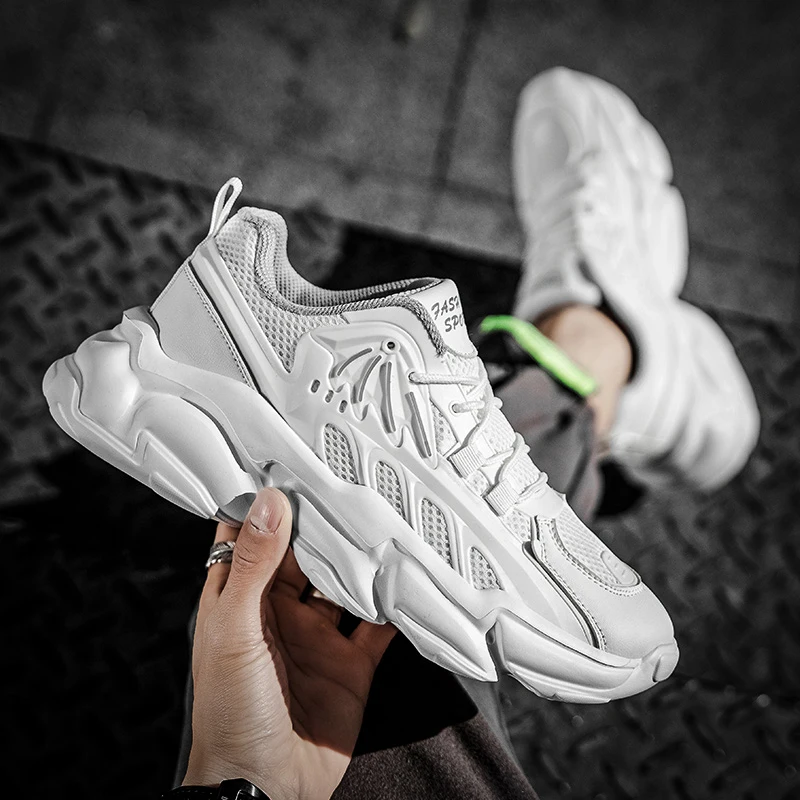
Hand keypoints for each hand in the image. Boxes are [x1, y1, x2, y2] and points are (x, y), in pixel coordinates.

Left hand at [183, 487, 395, 798]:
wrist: (265, 788)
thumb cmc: (230, 713)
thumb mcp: (234, 630)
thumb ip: (254, 566)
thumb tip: (270, 501)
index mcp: (242, 598)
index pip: (251, 535)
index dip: (268, 501)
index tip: (290, 462)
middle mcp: (280, 611)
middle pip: (307, 553)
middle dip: (326, 523)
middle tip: (353, 481)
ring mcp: (318, 637)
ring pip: (346, 583)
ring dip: (364, 559)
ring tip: (388, 520)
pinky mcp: (352, 664)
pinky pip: (378, 625)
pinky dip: (394, 605)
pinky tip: (409, 580)